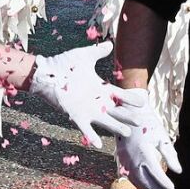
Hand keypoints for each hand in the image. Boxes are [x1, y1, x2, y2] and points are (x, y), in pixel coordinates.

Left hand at [29, 43, 144, 146]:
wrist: (45, 73)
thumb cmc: (63, 64)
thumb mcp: (84, 56)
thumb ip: (97, 52)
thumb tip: (110, 43)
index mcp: (100, 88)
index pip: (120, 95)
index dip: (131, 99)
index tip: (143, 102)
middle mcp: (96, 101)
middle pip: (117, 111)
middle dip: (129, 116)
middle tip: (141, 121)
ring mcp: (87, 110)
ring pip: (106, 121)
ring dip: (116, 127)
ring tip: (127, 133)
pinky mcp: (76, 115)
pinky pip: (85, 128)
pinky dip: (91, 136)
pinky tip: (97, 144)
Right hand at [109, 89, 180, 188]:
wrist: (128, 109)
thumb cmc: (148, 121)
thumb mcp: (162, 136)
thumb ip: (170, 154)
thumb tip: (178, 170)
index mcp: (145, 152)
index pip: (157, 174)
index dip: (165, 183)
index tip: (173, 188)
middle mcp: (132, 157)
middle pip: (145, 180)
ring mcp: (124, 157)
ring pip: (134, 179)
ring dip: (145, 187)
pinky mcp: (120, 155)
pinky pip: (127, 173)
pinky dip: (135, 181)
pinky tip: (142, 183)